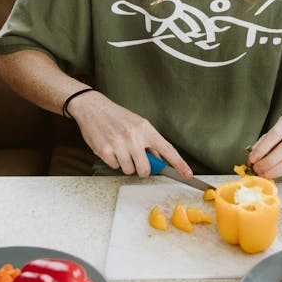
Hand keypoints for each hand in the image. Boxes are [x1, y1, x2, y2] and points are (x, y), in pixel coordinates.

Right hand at [67, 90, 191, 177]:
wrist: (93, 108)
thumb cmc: (117, 117)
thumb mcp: (138, 124)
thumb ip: (149, 142)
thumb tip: (159, 160)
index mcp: (146, 128)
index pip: (167, 149)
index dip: (179, 163)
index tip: (188, 174)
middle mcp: (134, 136)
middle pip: (145, 168)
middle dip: (142, 169)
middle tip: (136, 160)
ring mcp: (119, 143)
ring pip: (129, 170)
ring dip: (125, 164)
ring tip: (120, 150)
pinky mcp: (105, 150)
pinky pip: (114, 167)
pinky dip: (113, 161)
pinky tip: (110, 149)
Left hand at [247, 112, 281, 178]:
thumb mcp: (275, 132)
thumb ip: (263, 143)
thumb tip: (252, 158)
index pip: (276, 133)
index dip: (263, 147)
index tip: (253, 158)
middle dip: (269, 161)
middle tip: (257, 168)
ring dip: (275, 169)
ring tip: (263, 173)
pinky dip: (281, 172)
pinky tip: (273, 173)